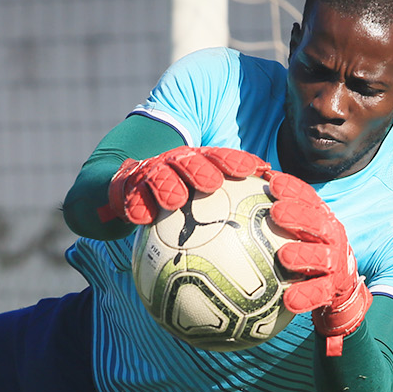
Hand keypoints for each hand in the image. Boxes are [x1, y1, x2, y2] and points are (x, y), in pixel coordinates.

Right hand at [98, 146, 269, 224]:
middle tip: (211, 184)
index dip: (235, 161)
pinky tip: (140, 218)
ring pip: (159, 176)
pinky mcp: (126, 188)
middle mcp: (173, 164)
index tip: (255, 170)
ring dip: (168, 186)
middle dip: (201, 170)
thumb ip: (230, 212)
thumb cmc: (172, 204)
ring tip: (175, 201)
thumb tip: (270, 233)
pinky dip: (136, 206)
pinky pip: (130, 196)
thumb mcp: (198, 206)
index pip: (218, 158)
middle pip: (189, 161)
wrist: (122, 193)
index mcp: (195, 164)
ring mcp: (149, 174)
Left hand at [267, 171, 371, 355]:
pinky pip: (319, 294)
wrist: (339, 288)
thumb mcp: (295, 231)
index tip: (272, 182)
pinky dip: (306, 296)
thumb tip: (234, 194)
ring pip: (322, 258)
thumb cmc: (306, 253)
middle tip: (276, 213)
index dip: (293, 189)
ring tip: (284, 256)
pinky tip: (290, 300)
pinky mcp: (332, 289)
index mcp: (321, 219)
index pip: (308, 199)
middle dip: (299, 216)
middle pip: (318, 223)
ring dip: (304, 256)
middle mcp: (331, 237)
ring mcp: (334, 264)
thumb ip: (272, 216)